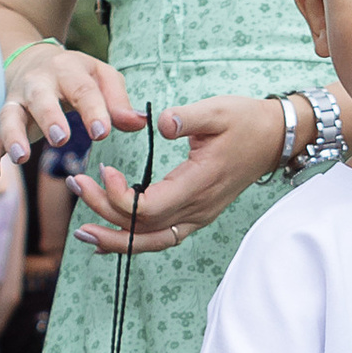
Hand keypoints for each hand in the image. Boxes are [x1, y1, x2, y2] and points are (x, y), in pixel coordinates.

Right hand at [0, 42, 140, 183]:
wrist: (33, 59)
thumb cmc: (76, 75)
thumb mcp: (101, 77)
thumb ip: (119, 100)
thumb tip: (138, 123)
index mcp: (68, 70)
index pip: (82, 89)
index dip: (93, 110)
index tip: (103, 133)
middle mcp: (38, 83)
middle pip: (40, 97)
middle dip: (49, 116)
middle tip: (60, 138)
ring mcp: (17, 101)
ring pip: (9, 115)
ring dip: (12, 135)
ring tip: (20, 157)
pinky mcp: (4, 119)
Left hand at [74, 91, 289, 252]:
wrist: (275, 138)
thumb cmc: (246, 121)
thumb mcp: (218, 110)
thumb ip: (187, 118)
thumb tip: (160, 123)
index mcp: (199, 185)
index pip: (149, 208)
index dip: (119, 197)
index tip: (104, 169)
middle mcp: (198, 209)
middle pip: (142, 228)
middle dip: (104, 212)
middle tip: (76, 186)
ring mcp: (198, 216)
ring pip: (151, 241)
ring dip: (116, 239)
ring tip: (83, 232)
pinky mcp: (197, 214)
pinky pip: (160, 237)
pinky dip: (133, 240)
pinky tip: (110, 235)